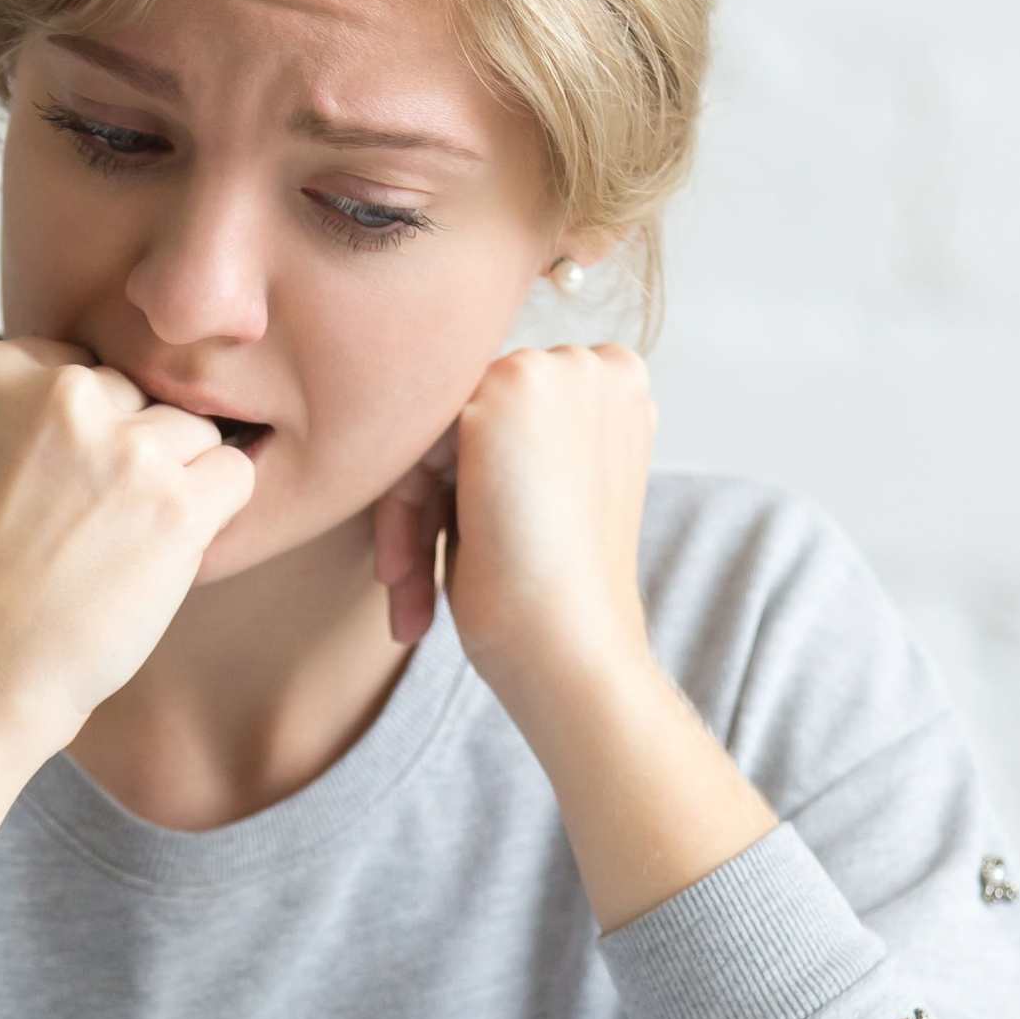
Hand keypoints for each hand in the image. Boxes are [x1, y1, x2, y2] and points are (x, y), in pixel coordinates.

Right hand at [0, 338, 251, 949]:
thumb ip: (32, 417)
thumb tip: (127, 396)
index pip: (83, 367)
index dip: (82, 435)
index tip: (53, 490)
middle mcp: (61, 393)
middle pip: (140, 395)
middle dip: (130, 453)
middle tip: (87, 529)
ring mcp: (123, 446)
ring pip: (193, 432)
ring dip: (175, 484)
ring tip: (118, 548)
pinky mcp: (176, 503)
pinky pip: (235, 473)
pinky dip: (215, 514)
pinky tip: (163, 556)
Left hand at [373, 343, 777, 932]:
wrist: (572, 652)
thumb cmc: (556, 603)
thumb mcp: (543, 503)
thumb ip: (508, 447)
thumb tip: (435, 430)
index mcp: (620, 392)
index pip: (506, 429)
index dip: (466, 499)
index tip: (446, 570)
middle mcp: (596, 367)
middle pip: (464, 427)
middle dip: (431, 514)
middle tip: (410, 599)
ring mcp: (556, 370)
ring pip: (433, 436)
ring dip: (410, 528)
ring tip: (408, 607)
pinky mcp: (508, 386)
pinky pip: (413, 440)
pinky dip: (399, 514)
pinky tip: (401, 579)